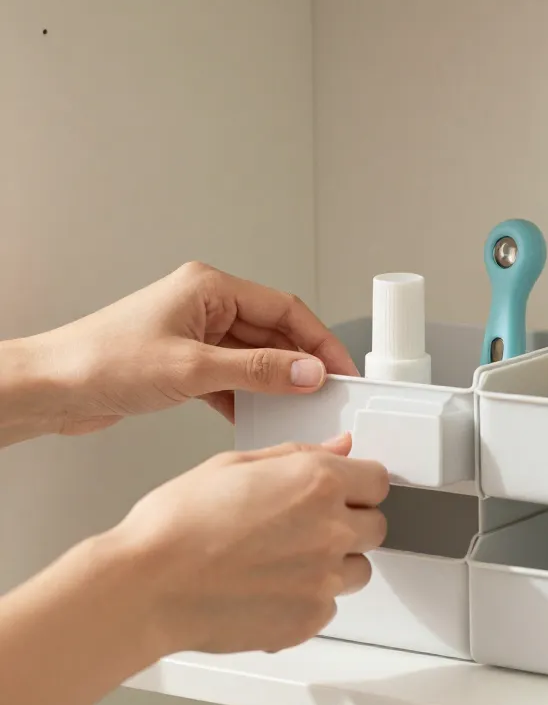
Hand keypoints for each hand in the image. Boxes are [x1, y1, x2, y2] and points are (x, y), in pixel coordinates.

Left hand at [28, 261, 357, 435]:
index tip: (340, 368)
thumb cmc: (101, 361)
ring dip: (275, 382)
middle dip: (301, 363)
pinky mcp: (184, 363)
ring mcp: (195, 335)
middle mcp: (205, 306)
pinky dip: (249, 396)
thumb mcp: (192, 368)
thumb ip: (256, 370)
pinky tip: (260, 416)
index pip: (284, 309)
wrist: (50, 388)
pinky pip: (232, 377)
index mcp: (209, 288)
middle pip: (273, 333)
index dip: (319, 340)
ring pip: (254, 357)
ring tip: (299, 408)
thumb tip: (306, 371)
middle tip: (327, 392)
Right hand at [103, 435, 387, 654]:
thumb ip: (298, 455)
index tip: (345, 490)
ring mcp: (324, 579)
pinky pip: (328, 607)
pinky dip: (308, 600)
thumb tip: (339, 448)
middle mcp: (331, 530)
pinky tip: (270, 588)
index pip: (378, 480)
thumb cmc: (177, 524)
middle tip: (306, 526)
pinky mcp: (309, 620)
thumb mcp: (235, 464)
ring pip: (357, 570)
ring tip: (284, 560)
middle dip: (350, 523)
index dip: (359, 484)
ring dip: (335, 564)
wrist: (147, 586)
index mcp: (318, 482)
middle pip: (376, 526)